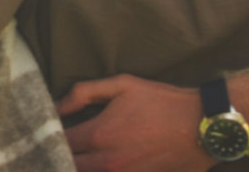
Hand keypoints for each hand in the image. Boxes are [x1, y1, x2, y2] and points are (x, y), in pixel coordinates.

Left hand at [57, 75, 211, 171]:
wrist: (203, 126)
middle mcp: (107, 162)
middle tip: (53, 147)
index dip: (48, 137)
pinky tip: (97, 164)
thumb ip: (83, 93)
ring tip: (72, 156)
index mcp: (99, 134)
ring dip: (76, 166)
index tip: (45, 130)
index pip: (58, 143)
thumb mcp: (123, 85)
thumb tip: (55, 106)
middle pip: (67, 166)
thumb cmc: (163, 102)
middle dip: (57, 156)